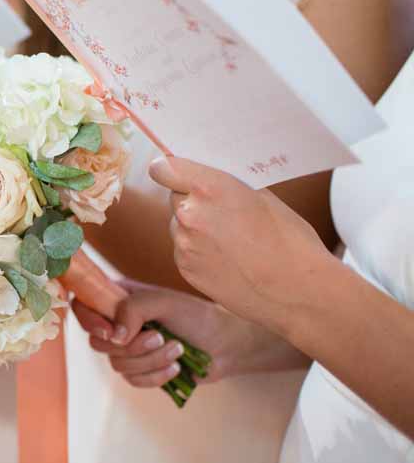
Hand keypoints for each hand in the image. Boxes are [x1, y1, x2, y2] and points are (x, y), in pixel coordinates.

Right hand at [73, 280, 248, 387]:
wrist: (225, 344)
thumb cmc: (194, 315)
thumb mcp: (162, 301)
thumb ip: (132, 309)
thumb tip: (115, 337)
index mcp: (117, 299)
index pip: (83, 305)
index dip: (89, 320)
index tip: (112, 331)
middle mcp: (118, 323)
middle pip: (98, 341)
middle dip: (132, 346)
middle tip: (159, 336)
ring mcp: (129, 349)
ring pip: (118, 364)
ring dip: (151, 360)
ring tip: (178, 349)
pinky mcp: (141, 371)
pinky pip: (134, 381)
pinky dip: (156, 376)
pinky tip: (176, 367)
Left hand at [148, 156, 331, 331]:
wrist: (299, 294)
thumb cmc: (290, 241)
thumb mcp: (263, 197)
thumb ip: (226, 184)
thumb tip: (207, 178)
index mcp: (209, 189)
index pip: (164, 168)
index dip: (168, 168)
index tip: (175, 172)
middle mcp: (190, 215)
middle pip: (174, 196)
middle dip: (191, 199)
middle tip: (221, 210)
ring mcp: (185, 245)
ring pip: (179, 224)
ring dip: (194, 226)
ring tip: (230, 239)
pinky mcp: (186, 269)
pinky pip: (184, 249)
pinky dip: (198, 251)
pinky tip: (227, 258)